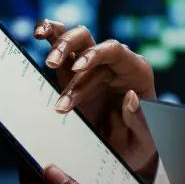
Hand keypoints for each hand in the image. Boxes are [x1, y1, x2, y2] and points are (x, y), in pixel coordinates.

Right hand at [34, 20, 157, 176]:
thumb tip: (131, 97)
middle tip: (51, 64)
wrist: (122, 150)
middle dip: (69, 49)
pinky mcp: (74, 73)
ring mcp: (93, 66)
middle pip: (89, 40)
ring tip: (47, 62)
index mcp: (136, 72)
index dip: (95, 55)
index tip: (77, 68)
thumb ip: (139, 121)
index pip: (116, 51)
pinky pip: (62, 47)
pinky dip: (51, 35)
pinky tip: (40, 34)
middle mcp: (115, 63)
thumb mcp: (144, 140)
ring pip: (74, 40)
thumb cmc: (138, 142)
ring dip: (58, 46)